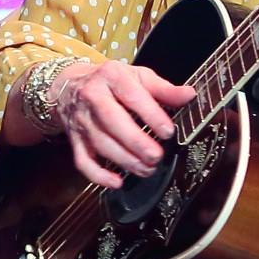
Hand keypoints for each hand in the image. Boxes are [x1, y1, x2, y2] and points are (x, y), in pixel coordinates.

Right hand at [58, 60, 195, 189]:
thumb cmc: (109, 82)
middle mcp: (93, 97)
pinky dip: (98, 175)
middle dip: (136, 142)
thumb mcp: (137, 76)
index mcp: (111, 77)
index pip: (131, 95)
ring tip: (146, 169)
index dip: (151, 114)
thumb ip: (163, 89)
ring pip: (100, 144)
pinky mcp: (75, 140)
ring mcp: (82, 120)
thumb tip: (188, 95)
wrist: (69, 86)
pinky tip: (116, 182)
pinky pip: (82, 160)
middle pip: (111, 121)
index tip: (168, 131)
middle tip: (156, 156)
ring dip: (125, 160)